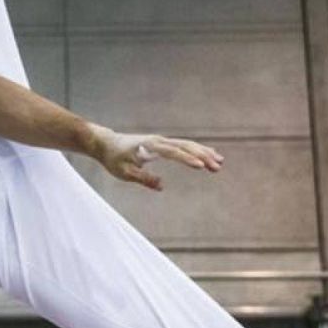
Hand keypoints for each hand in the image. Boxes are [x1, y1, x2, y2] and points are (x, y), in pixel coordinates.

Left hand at [90, 127, 222, 189]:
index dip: (187, 159)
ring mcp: (162, 141)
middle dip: (202, 156)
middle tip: (217, 167)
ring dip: (203, 152)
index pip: (172, 152)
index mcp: (150, 146)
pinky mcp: (162, 144)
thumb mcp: (124, 172)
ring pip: (187, 144)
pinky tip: (209, 155)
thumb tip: (161, 186)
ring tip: (219, 163)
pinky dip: (197, 149)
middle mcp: (159, 141)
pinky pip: (183, 145)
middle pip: (185, 146)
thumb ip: (143, 178)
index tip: (201, 166)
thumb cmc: (114, 159)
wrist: (107, 143)